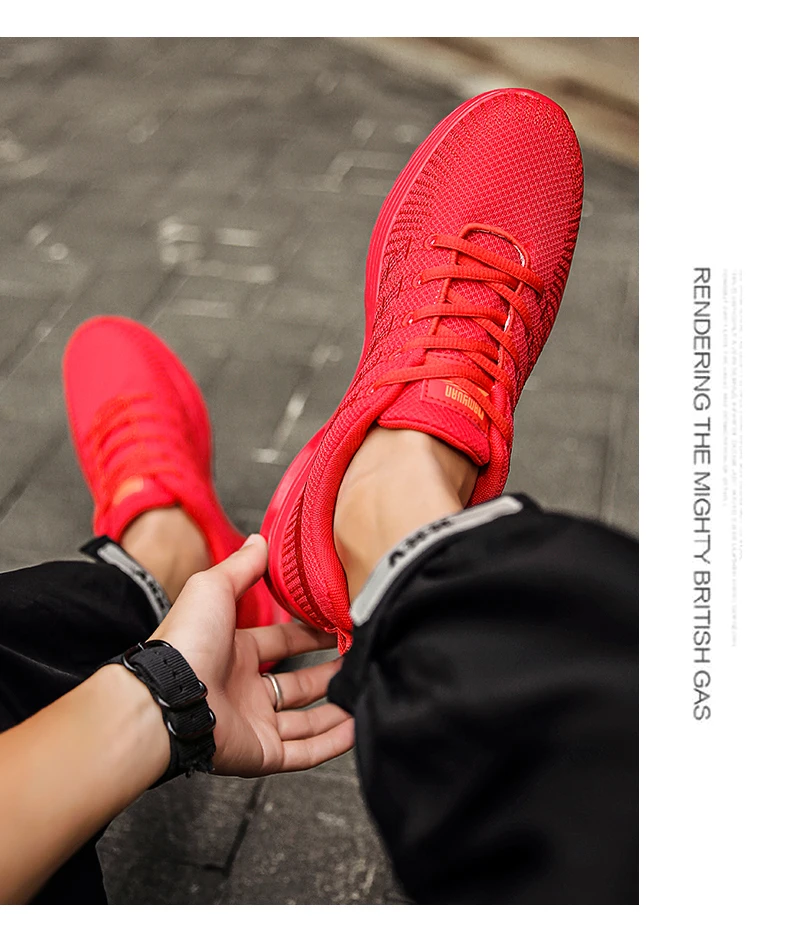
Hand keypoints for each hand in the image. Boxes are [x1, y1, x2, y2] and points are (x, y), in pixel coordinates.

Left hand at [149, 534, 353, 776]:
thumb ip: (242, 567)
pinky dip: (331, 744)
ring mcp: (253, 723)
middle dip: (329, 672)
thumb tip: (261, 540)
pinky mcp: (260, 753)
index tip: (340, 627)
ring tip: (365, 694)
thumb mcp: (214, 588)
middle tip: (359, 661)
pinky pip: (303, 753)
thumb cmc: (185, 643)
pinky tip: (355, 728)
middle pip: (297, 682)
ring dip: (336, 708)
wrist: (166, 698)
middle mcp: (244, 689)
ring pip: (305, 719)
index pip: (282, 642)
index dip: (311, 634)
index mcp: (233, 651)